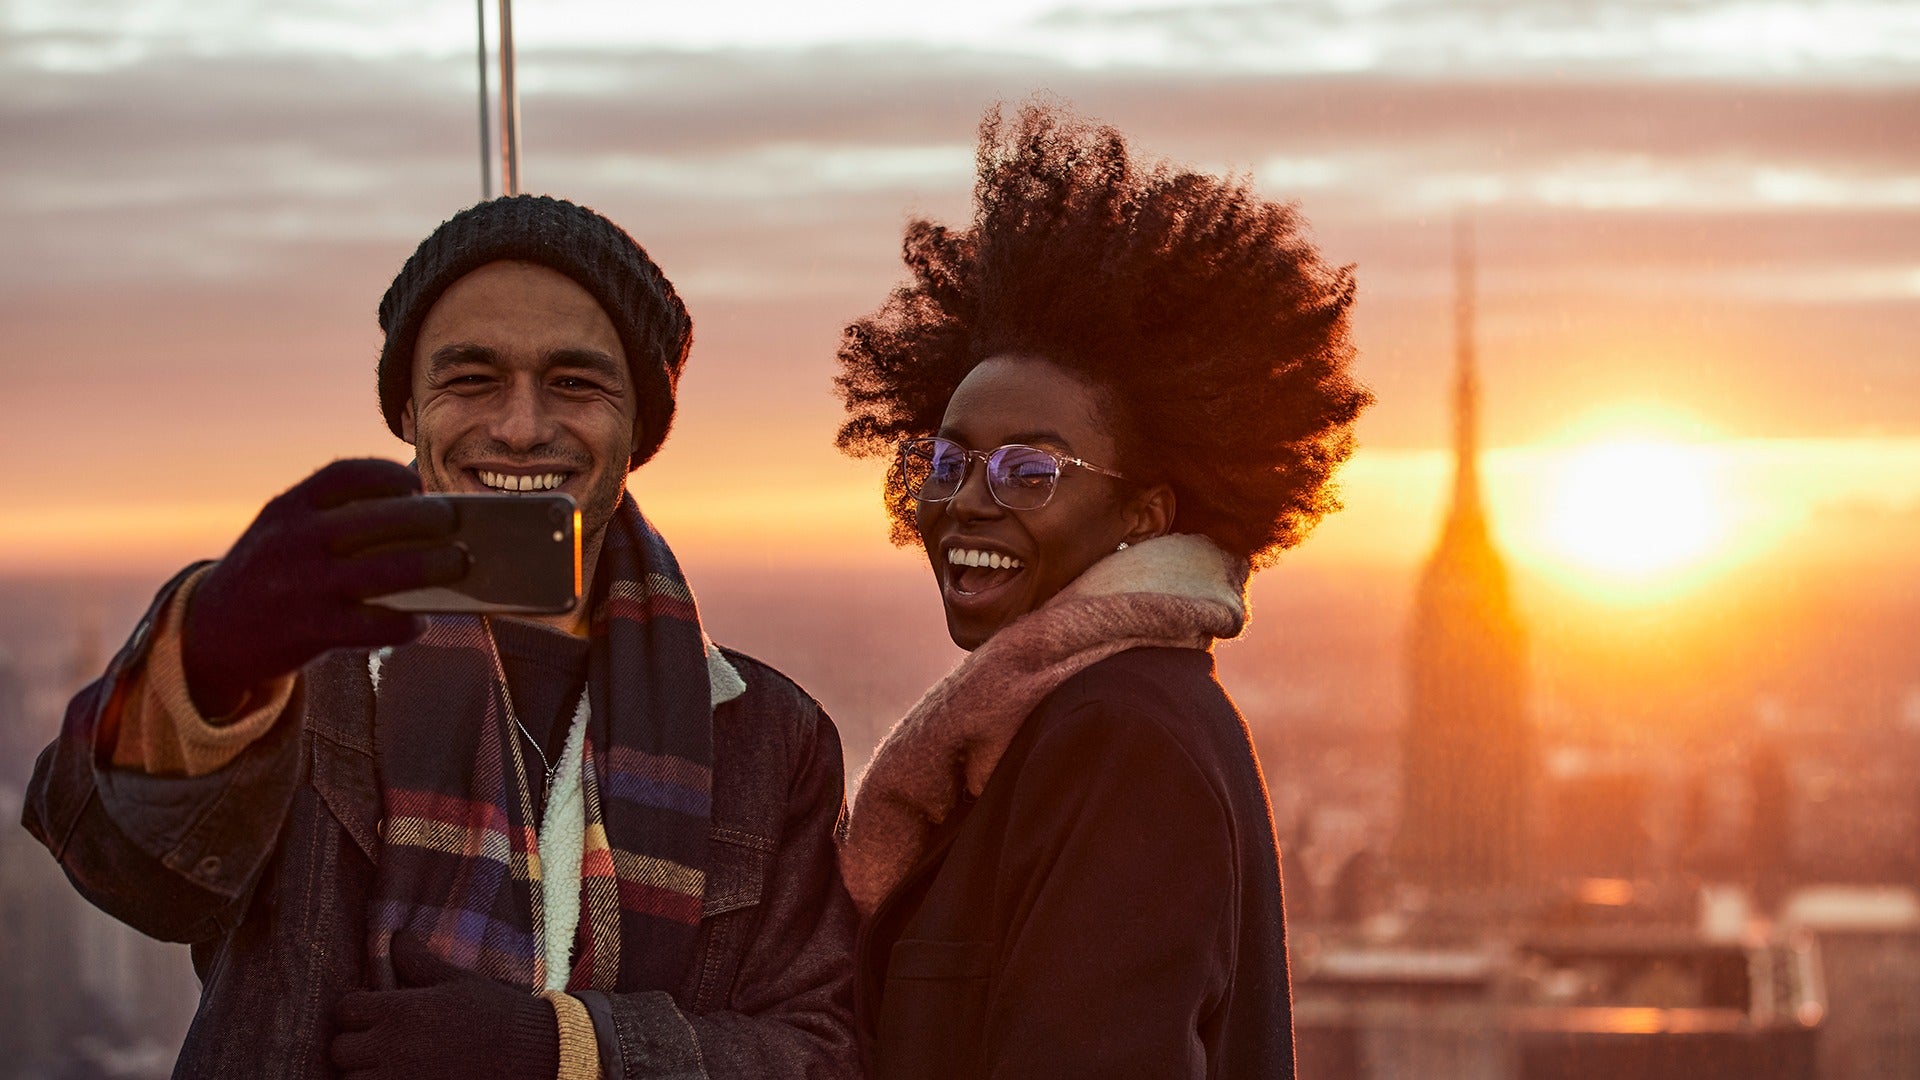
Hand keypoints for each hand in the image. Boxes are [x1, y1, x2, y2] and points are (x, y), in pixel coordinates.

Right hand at [182, 459, 465, 716]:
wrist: (212, 633)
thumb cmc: (272, 571)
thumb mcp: (284, 529)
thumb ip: (333, 514)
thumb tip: (417, 504)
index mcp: (288, 508)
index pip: (344, 475)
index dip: (387, 474)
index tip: (416, 484)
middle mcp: (295, 542)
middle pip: (378, 521)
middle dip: (428, 519)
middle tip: (457, 524)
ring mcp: (304, 586)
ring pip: (386, 571)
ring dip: (433, 566)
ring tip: (459, 564)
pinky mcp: (312, 630)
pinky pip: (375, 625)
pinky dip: (406, 623)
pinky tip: (421, 621)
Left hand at [331, 933, 559, 1079]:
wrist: (532, 1054)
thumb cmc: (496, 1014)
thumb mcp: (458, 982)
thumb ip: (419, 963)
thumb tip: (397, 937)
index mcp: (401, 1010)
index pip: (345, 1010)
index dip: (355, 1010)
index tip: (371, 1012)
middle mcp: (392, 1047)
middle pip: (340, 1050)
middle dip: (355, 1045)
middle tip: (378, 1043)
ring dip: (363, 1074)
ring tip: (386, 1067)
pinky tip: (400, 1076)